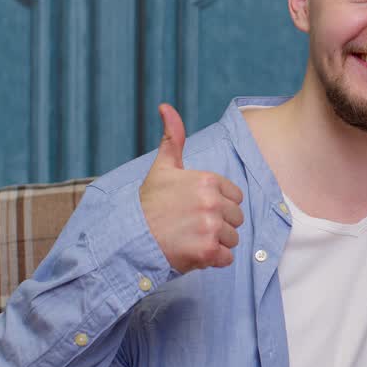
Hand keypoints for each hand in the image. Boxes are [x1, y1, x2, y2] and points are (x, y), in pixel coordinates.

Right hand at [139, 103, 244, 271]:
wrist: (130, 239)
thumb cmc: (148, 205)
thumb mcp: (162, 168)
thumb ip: (173, 138)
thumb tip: (166, 106)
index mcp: (207, 180)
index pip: (235, 197)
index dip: (218, 205)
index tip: (196, 208)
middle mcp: (212, 202)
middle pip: (236, 219)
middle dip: (218, 225)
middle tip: (191, 225)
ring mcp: (211, 227)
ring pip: (232, 239)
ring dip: (215, 243)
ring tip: (190, 238)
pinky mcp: (208, 251)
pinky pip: (226, 259)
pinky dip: (212, 260)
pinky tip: (193, 252)